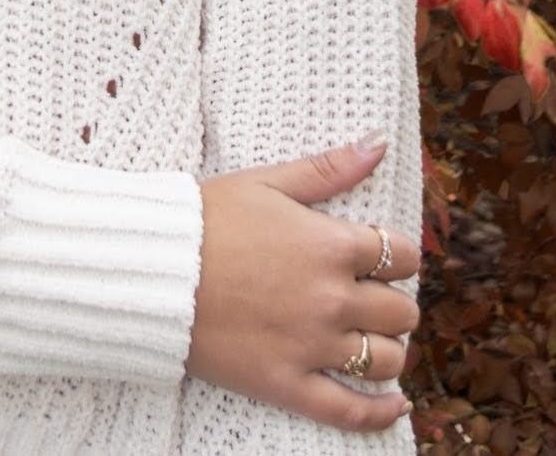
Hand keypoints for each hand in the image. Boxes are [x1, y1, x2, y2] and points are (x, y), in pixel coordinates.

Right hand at [185, 135, 420, 432]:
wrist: (155, 269)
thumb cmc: (208, 217)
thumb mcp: (268, 181)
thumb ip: (329, 167)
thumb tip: (378, 142)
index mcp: (331, 245)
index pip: (401, 255)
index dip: (398, 255)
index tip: (384, 258)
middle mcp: (332, 298)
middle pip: (400, 310)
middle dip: (394, 302)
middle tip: (374, 298)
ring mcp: (312, 345)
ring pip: (385, 359)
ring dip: (388, 349)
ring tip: (374, 340)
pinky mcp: (287, 384)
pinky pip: (350, 410)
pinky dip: (380, 412)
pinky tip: (394, 404)